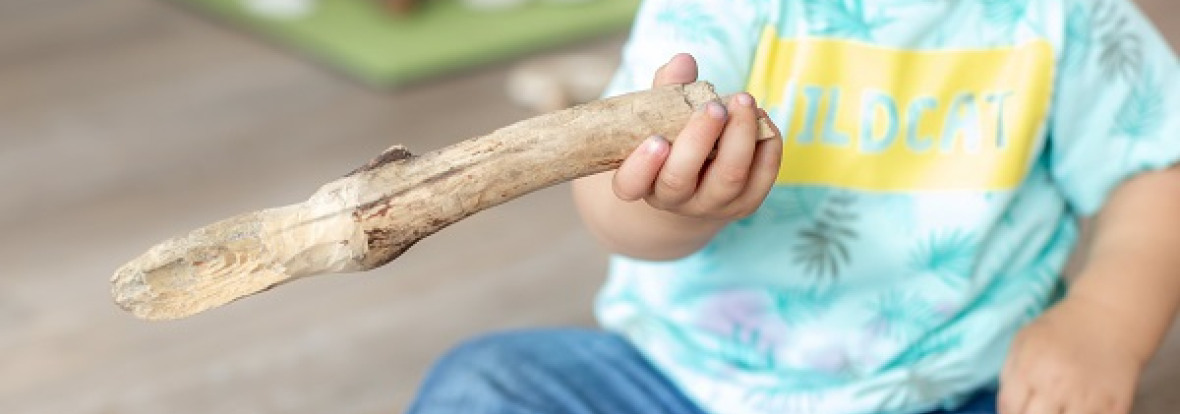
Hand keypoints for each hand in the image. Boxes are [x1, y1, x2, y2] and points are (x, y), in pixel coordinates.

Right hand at [611, 53, 782, 221]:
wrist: (700, 178)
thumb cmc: (672, 137)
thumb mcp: (661, 114)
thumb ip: (667, 88)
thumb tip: (684, 61)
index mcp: (641, 181)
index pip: (629, 185)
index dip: (641, 166)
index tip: (656, 140)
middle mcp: (672, 200)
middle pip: (680, 180)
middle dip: (699, 139)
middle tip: (714, 106)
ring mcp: (710, 205)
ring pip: (727, 179)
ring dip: (740, 136)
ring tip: (744, 101)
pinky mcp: (744, 204)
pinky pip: (761, 178)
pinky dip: (767, 146)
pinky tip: (761, 118)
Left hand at [999, 295, 1143, 413]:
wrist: (1109, 317)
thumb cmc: (1061, 328)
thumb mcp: (1023, 341)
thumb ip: (1009, 376)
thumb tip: (1007, 409)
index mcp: (1029, 370)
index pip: (1010, 409)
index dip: (1010, 413)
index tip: (1019, 409)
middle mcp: (1057, 387)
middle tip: (1039, 407)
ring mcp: (1087, 400)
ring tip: (1060, 406)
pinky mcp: (1115, 408)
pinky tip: (1081, 406)